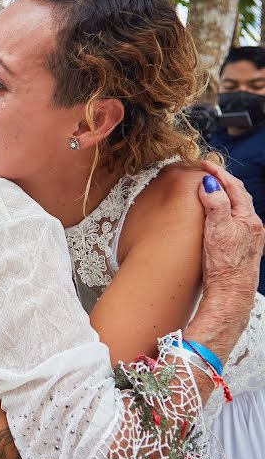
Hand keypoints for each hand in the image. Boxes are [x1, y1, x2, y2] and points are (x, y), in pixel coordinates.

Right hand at [199, 161, 263, 316]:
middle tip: (208, 172)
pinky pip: (235, 220)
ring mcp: (249, 237)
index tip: (205, 165)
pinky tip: (218, 216)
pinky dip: (226, 210)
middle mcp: (252, 226)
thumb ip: (216, 204)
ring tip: (211, 189)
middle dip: (223, 181)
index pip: (234, 187)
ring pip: (238, 208)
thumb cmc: (224, 265)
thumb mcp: (217, 230)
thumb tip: (211, 184)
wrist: (231, 293)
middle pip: (238, 195)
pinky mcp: (242, 247)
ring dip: (225, 195)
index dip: (219, 173)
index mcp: (248, 218)